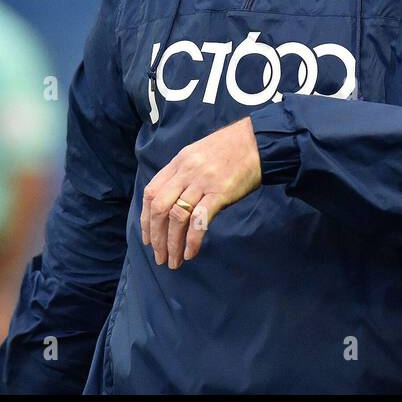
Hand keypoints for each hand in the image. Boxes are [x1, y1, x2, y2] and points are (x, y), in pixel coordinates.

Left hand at [140, 116, 261, 269]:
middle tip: (159, 256)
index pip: (151, 193)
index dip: (145, 219)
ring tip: (174, 261)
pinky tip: (191, 253)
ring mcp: (202, 182)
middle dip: (156, 237)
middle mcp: (185, 172)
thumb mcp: (197, 154)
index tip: (147, 238)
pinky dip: (192, 240)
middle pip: (159, 208)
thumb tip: (172, 201)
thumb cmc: (229, 148)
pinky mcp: (220, 193)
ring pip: (177, 217)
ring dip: (172, 244)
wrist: (256, 141)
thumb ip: (183, 174)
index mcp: (178, 163)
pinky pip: (200, 220)